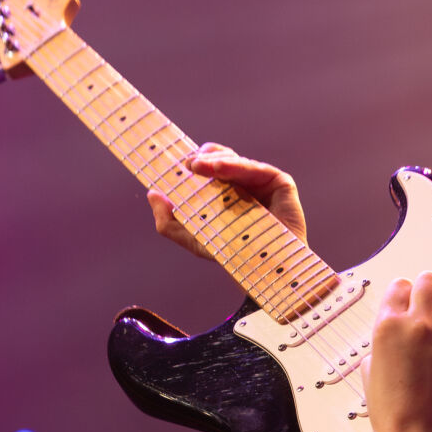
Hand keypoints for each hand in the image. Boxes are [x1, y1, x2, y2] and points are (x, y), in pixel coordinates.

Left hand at [148, 143, 306, 255]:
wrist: (267, 273)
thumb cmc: (236, 257)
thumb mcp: (196, 240)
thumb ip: (170, 223)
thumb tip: (153, 195)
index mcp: (227, 192)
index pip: (208, 168)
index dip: (194, 162)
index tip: (176, 164)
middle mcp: (245, 184)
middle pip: (221, 159)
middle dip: (202, 158)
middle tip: (186, 164)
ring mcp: (262, 182)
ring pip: (235, 160)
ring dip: (214, 160)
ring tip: (197, 166)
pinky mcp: (279, 182)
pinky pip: (255, 168)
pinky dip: (236, 166)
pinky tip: (218, 168)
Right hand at [364, 273, 431, 431]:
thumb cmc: (390, 411)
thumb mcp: (370, 368)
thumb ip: (384, 340)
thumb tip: (395, 329)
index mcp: (387, 325)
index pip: (401, 285)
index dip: (406, 294)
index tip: (410, 304)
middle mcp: (417, 325)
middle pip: (429, 280)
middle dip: (429, 291)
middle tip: (430, 307)